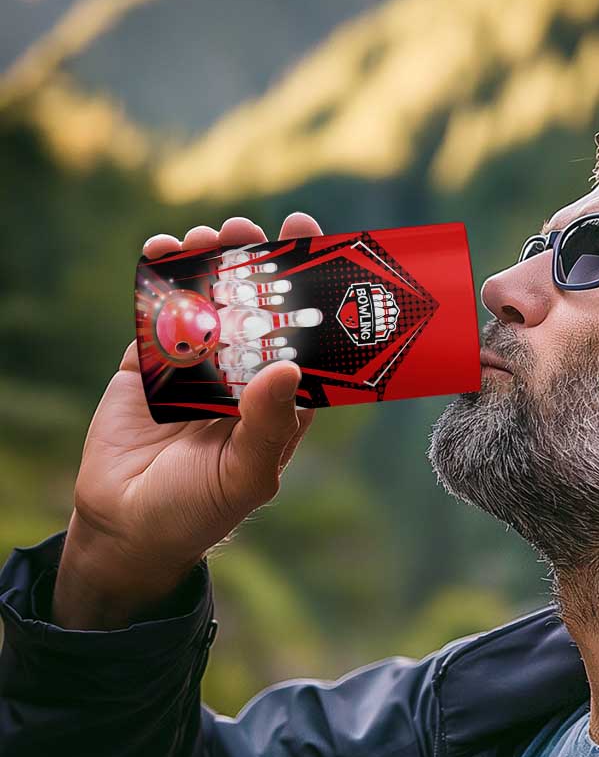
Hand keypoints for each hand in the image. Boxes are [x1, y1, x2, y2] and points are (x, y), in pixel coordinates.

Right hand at [52, 213, 322, 628]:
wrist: (127, 527)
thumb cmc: (200, 510)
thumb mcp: (246, 474)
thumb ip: (268, 424)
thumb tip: (288, 366)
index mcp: (278, 400)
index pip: (302, 338)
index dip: (309, 293)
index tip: (312, 245)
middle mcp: (242, 377)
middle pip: (255, 310)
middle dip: (256, 265)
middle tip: (251, 229)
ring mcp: (196, 368)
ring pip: (208, 303)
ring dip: (208, 264)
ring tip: (208, 236)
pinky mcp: (150, 365)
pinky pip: (158, 315)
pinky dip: (159, 282)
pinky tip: (163, 252)